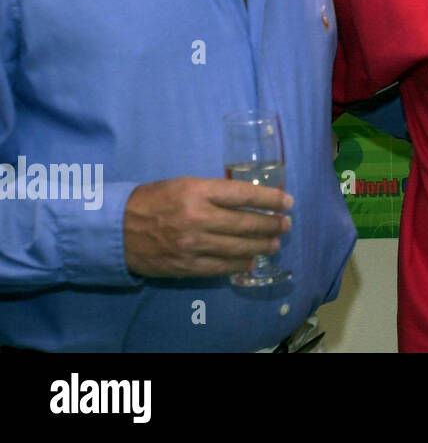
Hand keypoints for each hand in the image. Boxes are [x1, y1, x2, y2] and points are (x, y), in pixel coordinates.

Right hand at [123, 176, 292, 277]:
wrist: (116, 228)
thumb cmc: (153, 200)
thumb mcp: (184, 184)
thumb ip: (214, 192)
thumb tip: (247, 199)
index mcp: (198, 191)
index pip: (244, 195)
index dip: (271, 199)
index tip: (287, 202)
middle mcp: (198, 217)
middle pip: (246, 223)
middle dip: (272, 224)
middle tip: (285, 224)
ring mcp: (193, 244)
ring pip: (238, 248)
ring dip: (261, 246)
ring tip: (275, 243)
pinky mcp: (186, 265)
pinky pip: (220, 267)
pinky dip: (239, 265)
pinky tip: (251, 261)